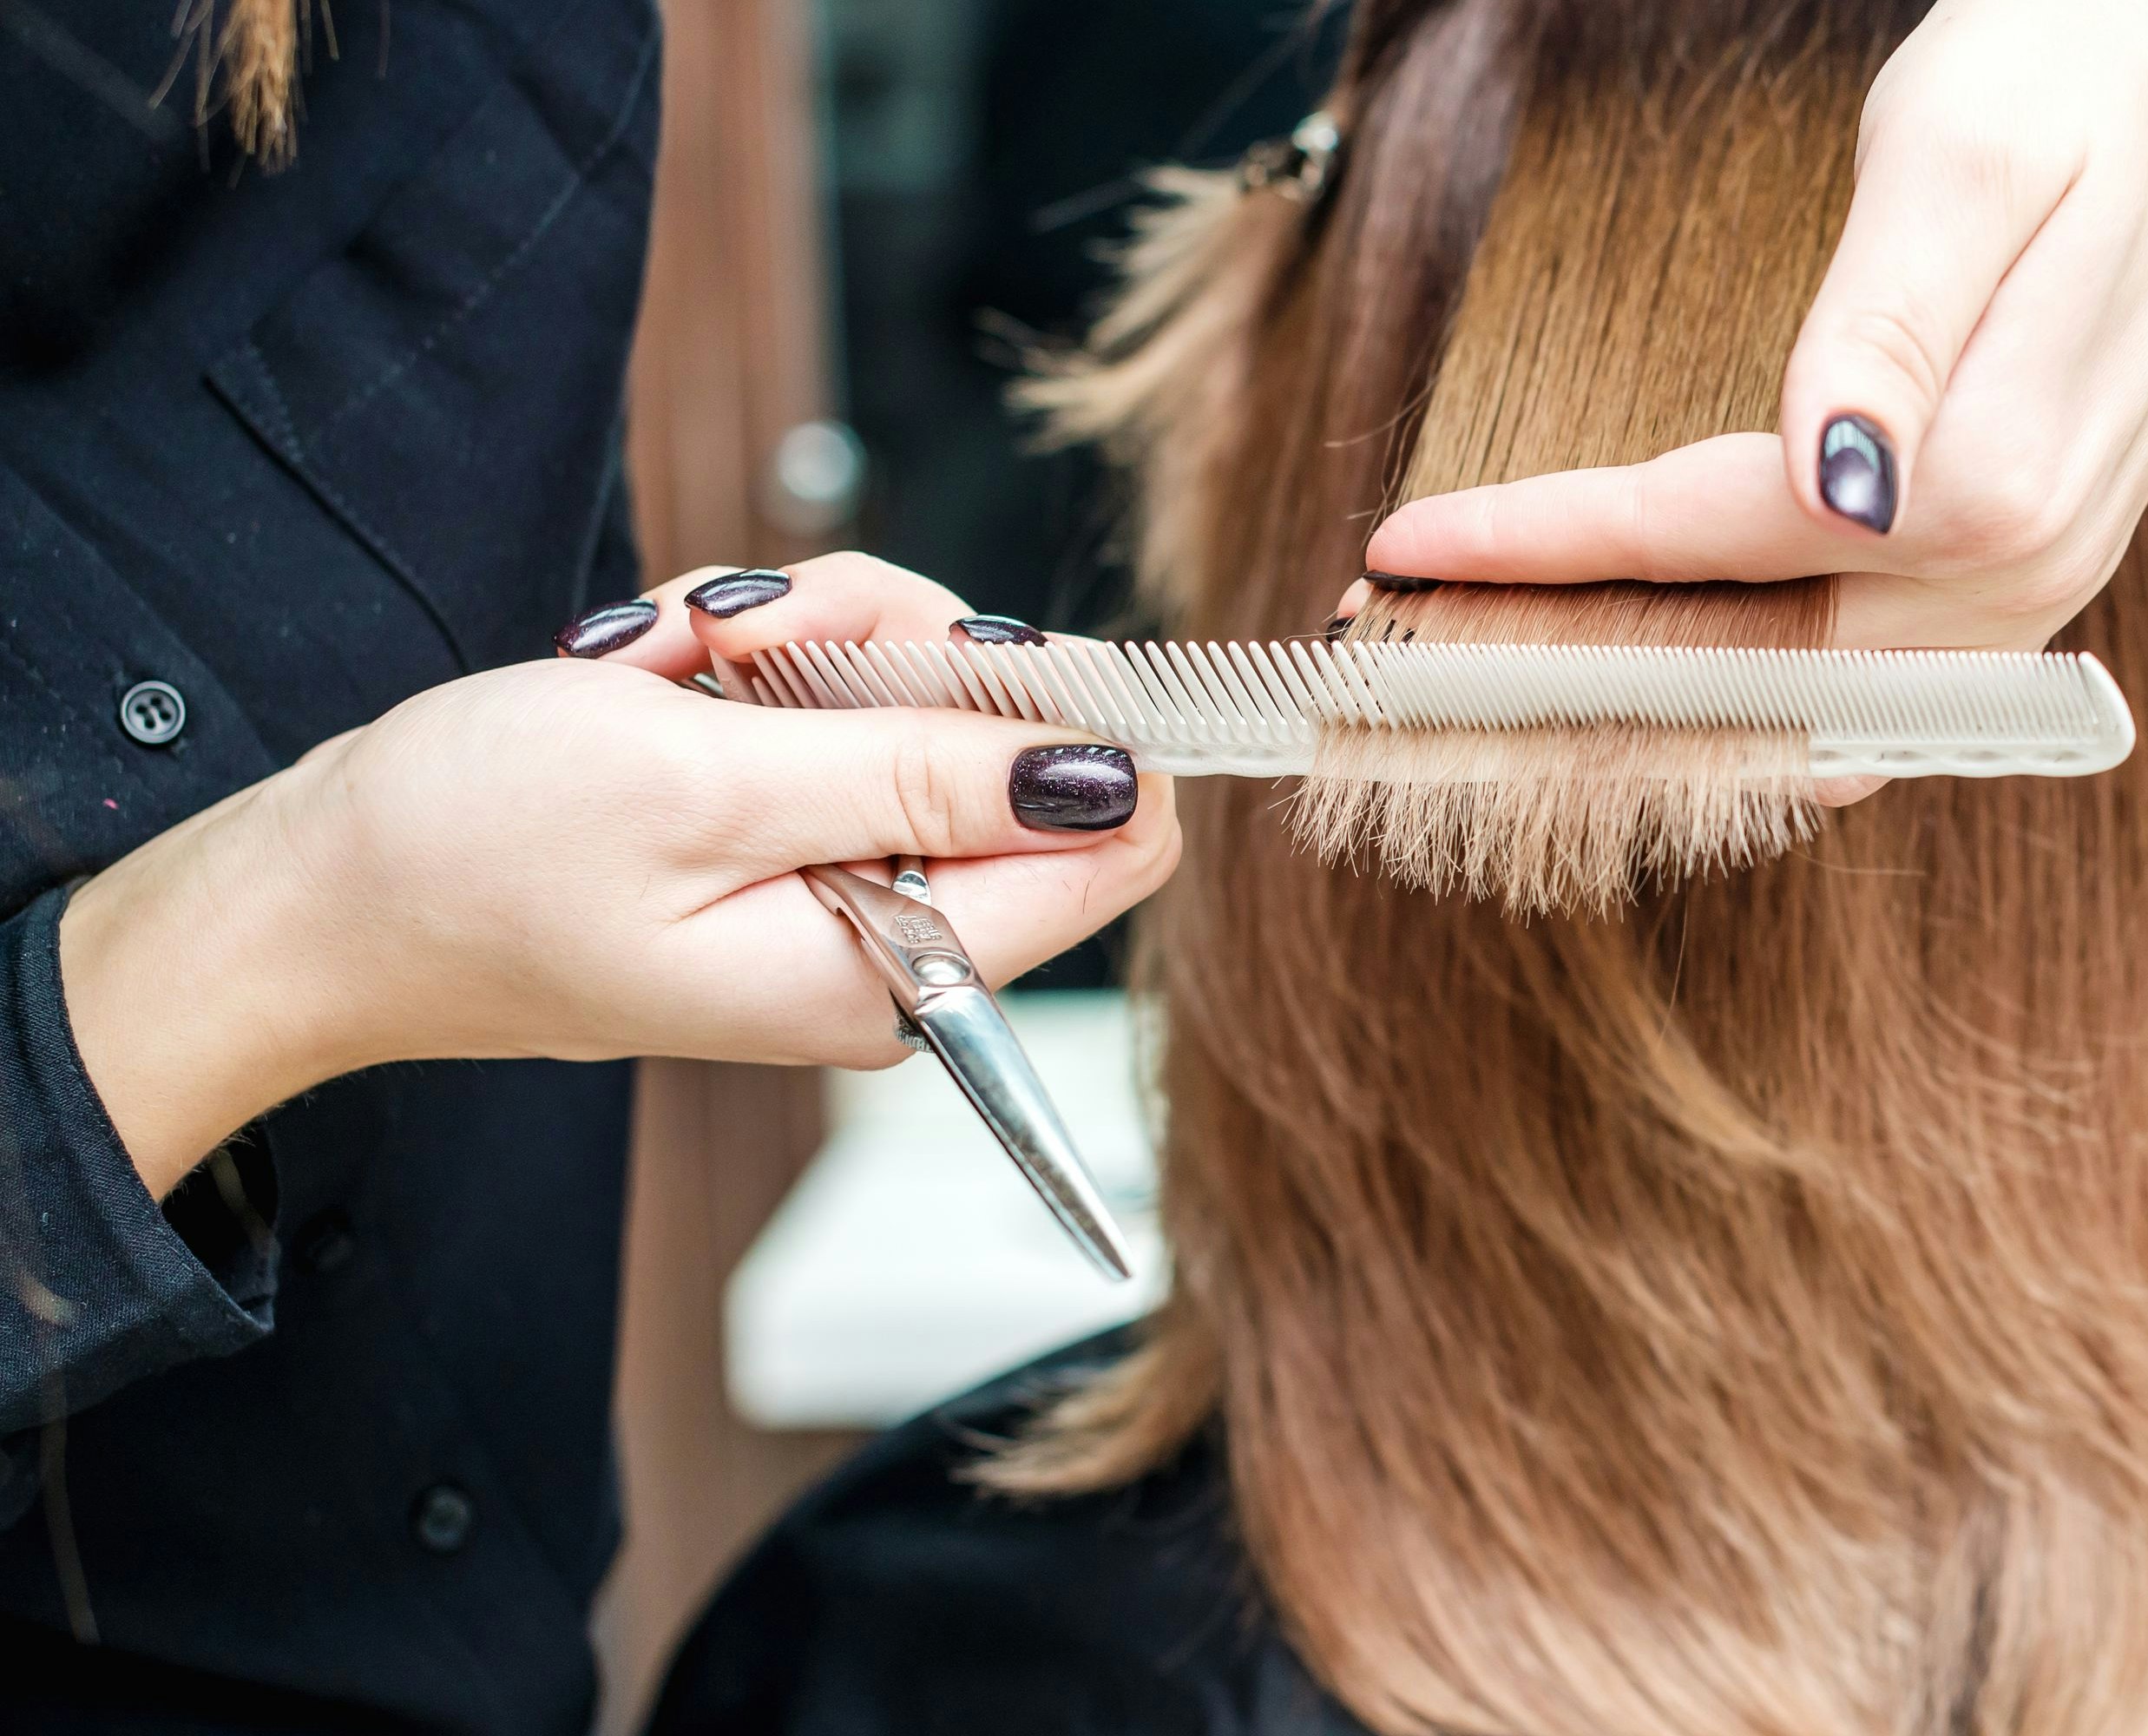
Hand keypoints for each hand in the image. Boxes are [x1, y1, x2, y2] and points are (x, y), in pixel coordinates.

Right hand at [61, 554, 1177, 1193]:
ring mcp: (839, 876)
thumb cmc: (472, 854)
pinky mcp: (782, 826)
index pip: (1117, 843)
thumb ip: (917, 771)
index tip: (968, 650)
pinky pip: (835, 704)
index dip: (1078, 717)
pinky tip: (664, 669)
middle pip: (1019, 741)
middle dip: (902, 648)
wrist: (317, 895)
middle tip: (762, 640)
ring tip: (686, 654)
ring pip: (922, 696)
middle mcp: (893, 935)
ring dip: (812, 637)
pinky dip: (759, 659)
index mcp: (901, 964)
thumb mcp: (705, 786)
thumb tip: (1107, 770)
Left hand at [1358, 0, 2147, 653]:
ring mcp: (2045, 576)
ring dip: (1661, 698)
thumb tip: (1828, 488)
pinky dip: (1759, 686)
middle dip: (1577, 671)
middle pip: (1758, 669)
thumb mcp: (1972, 155)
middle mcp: (2025, 563)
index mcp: (1992, 477)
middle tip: (1411, 649)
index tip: (1405, 549)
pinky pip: (1882, 673)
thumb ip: (1888, 333)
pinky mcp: (2045, 552)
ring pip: (1819, 699)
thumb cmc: (2106, 62)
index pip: (1714, 545)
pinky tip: (1678, 673)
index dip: (1548, 551)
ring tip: (1509, 669)